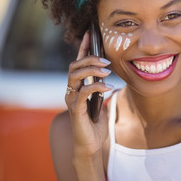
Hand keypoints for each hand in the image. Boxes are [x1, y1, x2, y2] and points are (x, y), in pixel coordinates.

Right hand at [65, 31, 112, 158]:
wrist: (91, 146)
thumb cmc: (95, 125)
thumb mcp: (101, 102)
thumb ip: (102, 88)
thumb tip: (109, 75)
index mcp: (77, 86)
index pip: (78, 62)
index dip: (83, 47)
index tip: (91, 34)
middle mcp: (71, 90)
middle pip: (75, 66)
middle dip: (90, 59)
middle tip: (106, 61)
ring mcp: (71, 99)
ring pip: (75, 75)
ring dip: (92, 70)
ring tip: (107, 71)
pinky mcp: (75, 109)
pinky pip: (83, 91)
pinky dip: (96, 86)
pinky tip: (107, 87)